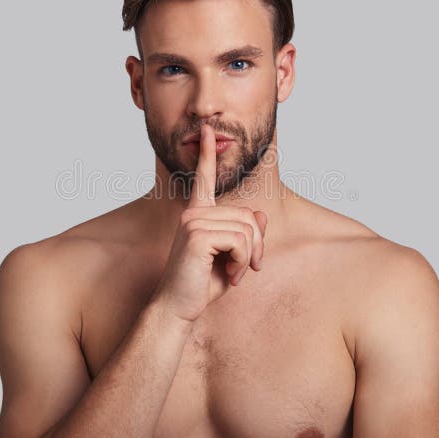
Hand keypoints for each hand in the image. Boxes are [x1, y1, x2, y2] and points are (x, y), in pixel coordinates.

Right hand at [151, 124, 267, 322]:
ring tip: (235, 274)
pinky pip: (240, 241)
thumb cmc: (202, 285)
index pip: (204, 178)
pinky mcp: (197, 235)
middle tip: (249, 269)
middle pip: (248, 216)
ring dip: (250, 258)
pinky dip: (244, 262)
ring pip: (248, 229)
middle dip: (257, 246)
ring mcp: (193, 222)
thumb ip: (246, 235)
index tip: (209, 130)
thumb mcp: (232, 258)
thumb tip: (260, 215)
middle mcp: (193, 213)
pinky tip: (232, 276)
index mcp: (198, 214)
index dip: (208, 153)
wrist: (178, 308)